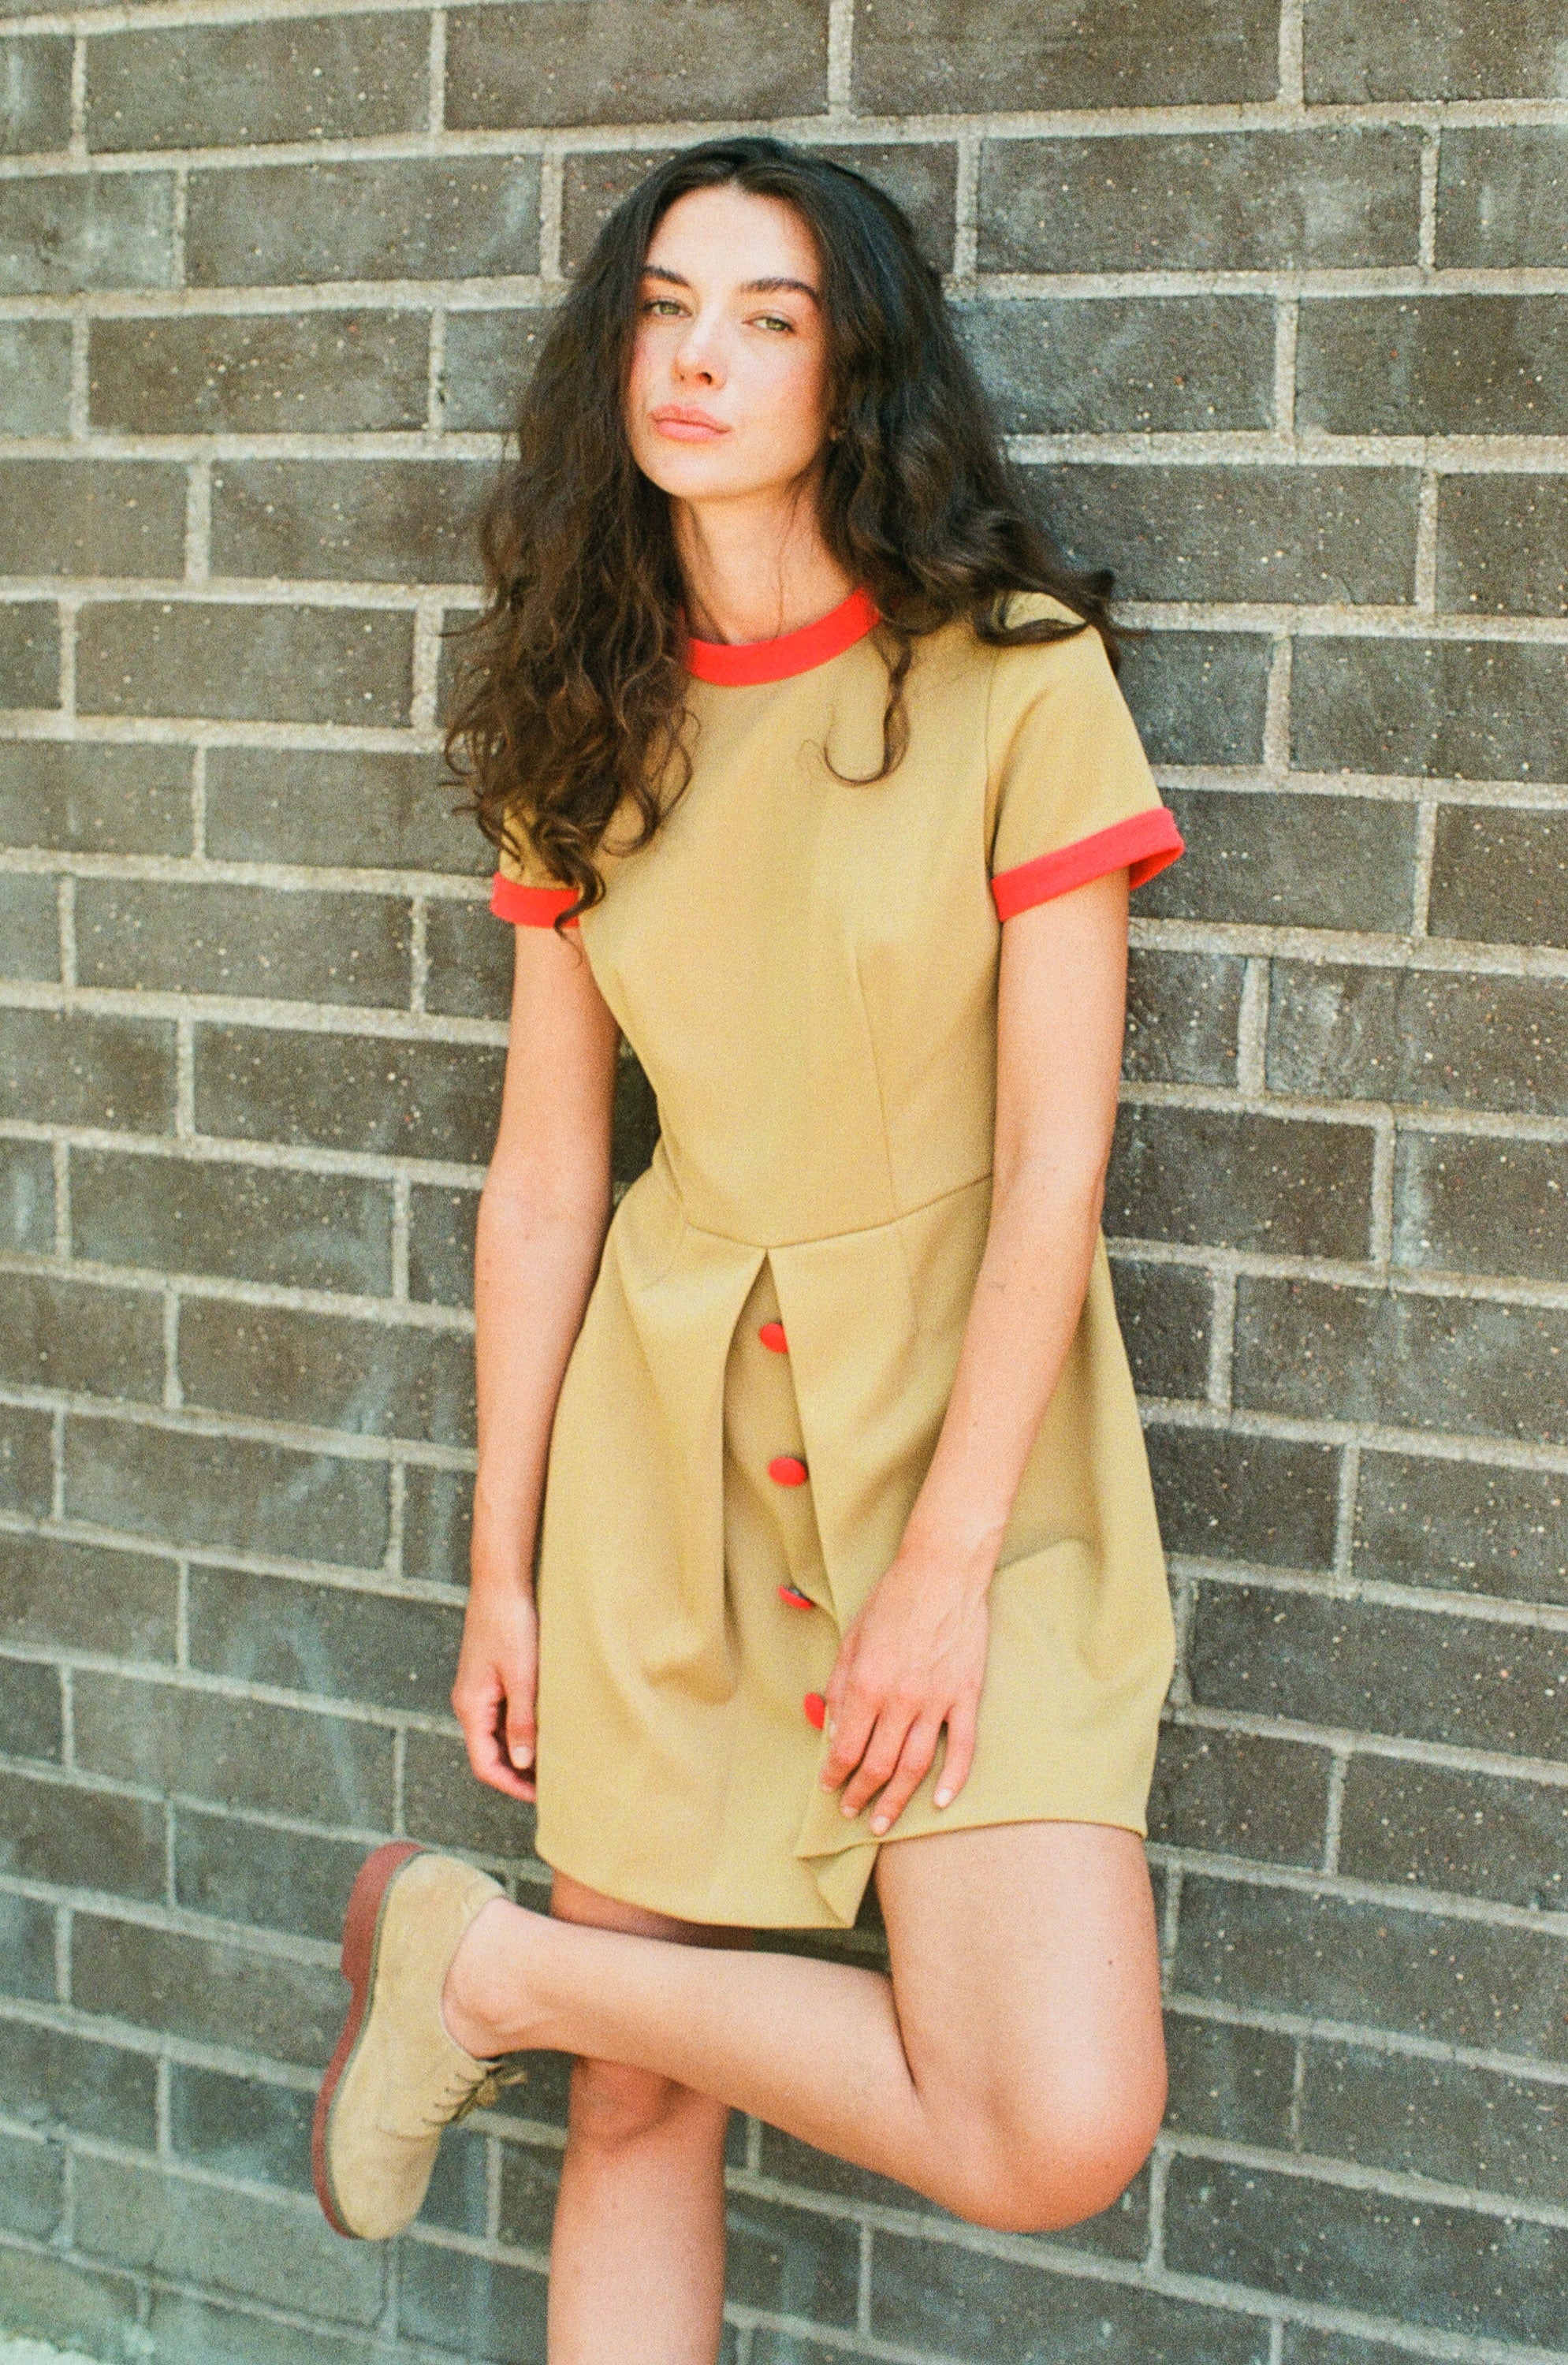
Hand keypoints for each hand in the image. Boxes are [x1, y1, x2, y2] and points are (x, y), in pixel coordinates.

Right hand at [452, 1575, 538, 1804]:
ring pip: (496, 1735)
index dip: (511, 1785)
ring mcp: (478, 1691)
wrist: (500, 1584)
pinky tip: (545, 1728)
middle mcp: (469, 1703)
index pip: (484, 1764)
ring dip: (521, 1751)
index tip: (540, 1797)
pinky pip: (502, 1715)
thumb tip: (522, 1764)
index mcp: (471, 1707)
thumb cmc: (510, 1625)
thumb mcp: (522, 1676)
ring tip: (554, 1759)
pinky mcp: (489, 1678)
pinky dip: (521, 1728)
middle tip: (553, 1784)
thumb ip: (522, 1721)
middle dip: (518, 1773)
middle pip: (489, 1753)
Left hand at [819, 1539, 990, 1836]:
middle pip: (879, 1766)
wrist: (943, 1572)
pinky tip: (939, 1801)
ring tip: (884, 1821)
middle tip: (852, 1811)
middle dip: (862, 1795)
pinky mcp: (966, 1695)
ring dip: (897, 1800)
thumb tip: (835, 1732)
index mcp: (867, 1684)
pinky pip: (962, 1748)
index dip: (835, 1774)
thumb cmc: (893, 1600)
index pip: (847, 1748)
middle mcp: (901, 1700)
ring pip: (916, 1766)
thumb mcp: (852, 1639)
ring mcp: (937, 1700)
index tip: (829, 1787)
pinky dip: (952, 1780)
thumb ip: (840, 1688)